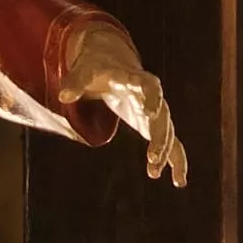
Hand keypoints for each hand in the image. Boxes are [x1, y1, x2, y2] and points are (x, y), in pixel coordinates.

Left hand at [58, 21, 187, 186]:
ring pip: (166, 133)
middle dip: (159, 138)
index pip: (150, 87)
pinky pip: (171, 143)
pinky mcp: (153, 124)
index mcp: (136, 79)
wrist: (110, 61)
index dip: (151, 99)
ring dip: (164, 153)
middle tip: (152, 157)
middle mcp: (152, 96)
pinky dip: (176, 161)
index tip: (148, 115)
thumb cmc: (97, 66)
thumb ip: (75, 83)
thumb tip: (63, 97)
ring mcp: (155, 111)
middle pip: (162, 117)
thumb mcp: (84, 71)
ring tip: (153, 173)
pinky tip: (178, 181)